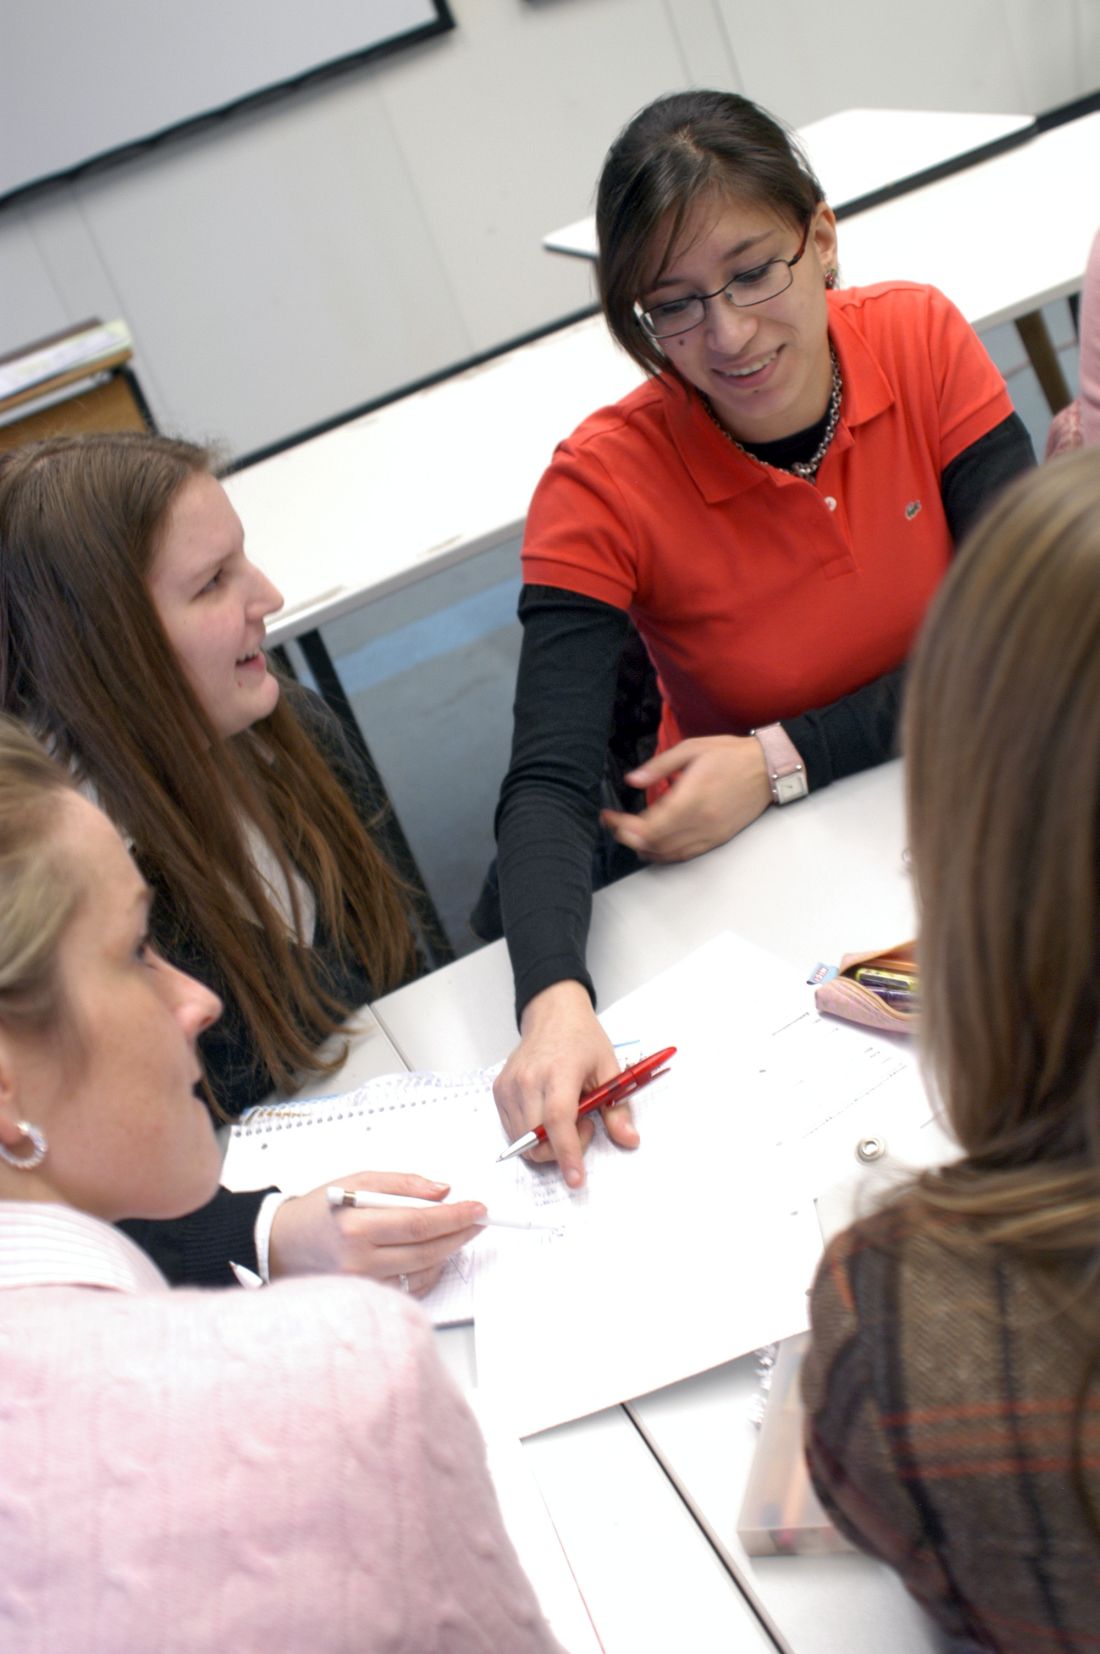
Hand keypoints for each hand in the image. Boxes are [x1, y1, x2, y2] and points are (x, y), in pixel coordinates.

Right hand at [267, 1171, 485, 1297]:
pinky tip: (434, 1253)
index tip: (477, 1208)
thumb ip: (402, 1184)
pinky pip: (412, 1289)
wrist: (283, 1244)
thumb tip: (442, 1191)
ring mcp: (363, 1285)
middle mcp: (359, 1261)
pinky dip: (430, 1270)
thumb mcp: (358, 1181)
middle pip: (426, 1250)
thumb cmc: (321, 1210)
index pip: (419, 1223)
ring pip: (423, 1271)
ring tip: (457, 1232)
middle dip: (460, 1233)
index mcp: (356, 1226)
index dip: (454, 1216)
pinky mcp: (367, 1298)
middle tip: (478, 1219)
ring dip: (448, 1251)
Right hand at [493, 980, 638, 1188]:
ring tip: (567, 1114)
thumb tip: (630, 1140)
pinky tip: (548, 1111)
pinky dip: (533, 1132)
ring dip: (548, 1142)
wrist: (552, 1015)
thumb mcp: (609, 1068)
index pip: (558, 1120)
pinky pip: (513, 1129)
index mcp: (559, 1071)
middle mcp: (528, 1079)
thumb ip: (618, 1108)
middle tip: (585, 1123)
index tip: (576, 1178)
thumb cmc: (582, 1040)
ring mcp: (509, 1086)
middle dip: (563, 1148)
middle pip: (537, 1138)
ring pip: (523, 1140)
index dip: (567, 1152)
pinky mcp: (499, 1091)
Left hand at [601, 735, 770, 861]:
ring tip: (629, 837)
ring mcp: (711, 833)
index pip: (649, 823)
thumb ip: (659, 766)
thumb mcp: (691, 748)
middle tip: (615, 827)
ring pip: (669, 852)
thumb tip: (633, 780)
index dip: (623, 825)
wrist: (768, 768)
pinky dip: (665, 854)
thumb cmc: (731, 755)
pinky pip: (686, 854)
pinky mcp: (718, 839)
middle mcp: (701, 820)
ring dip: (644, 849)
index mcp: (692, 796)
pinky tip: (654, 847)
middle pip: (655, 842)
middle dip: (628, 837)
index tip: (610, 818)